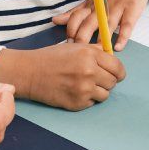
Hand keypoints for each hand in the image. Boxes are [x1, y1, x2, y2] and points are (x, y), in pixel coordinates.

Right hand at [0, 43, 125, 110]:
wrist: (30, 73)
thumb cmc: (52, 57)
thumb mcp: (75, 47)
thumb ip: (95, 52)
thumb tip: (112, 59)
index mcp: (89, 55)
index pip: (118, 67)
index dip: (118, 72)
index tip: (115, 74)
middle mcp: (89, 71)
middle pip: (113, 82)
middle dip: (107, 80)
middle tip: (95, 78)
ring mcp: (84, 89)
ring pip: (105, 95)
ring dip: (98, 91)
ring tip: (84, 85)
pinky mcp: (78, 103)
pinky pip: (92, 103)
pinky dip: (87, 99)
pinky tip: (75, 91)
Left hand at [53, 0, 148, 50]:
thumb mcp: (91, 0)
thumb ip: (74, 12)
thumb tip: (55, 20)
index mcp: (91, 6)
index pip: (75, 18)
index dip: (70, 32)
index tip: (67, 46)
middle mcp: (101, 8)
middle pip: (88, 24)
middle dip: (82, 38)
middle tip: (79, 53)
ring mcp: (117, 8)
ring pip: (106, 25)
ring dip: (101, 40)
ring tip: (97, 53)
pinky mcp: (131, 10)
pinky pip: (126, 25)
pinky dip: (123, 37)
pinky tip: (118, 47)